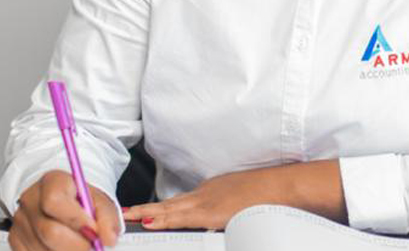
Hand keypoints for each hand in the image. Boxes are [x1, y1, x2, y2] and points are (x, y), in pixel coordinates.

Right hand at [8, 170, 120, 249]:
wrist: (61, 199)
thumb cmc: (79, 198)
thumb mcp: (98, 198)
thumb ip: (107, 216)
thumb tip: (109, 238)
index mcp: (52, 182)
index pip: (55, 202)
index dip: (76, 221)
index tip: (94, 232)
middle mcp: (31, 200)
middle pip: (49, 231)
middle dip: (77, 245)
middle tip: (93, 246)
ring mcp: (20, 222)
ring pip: (43, 249)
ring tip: (80, 244)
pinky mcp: (16, 240)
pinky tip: (64, 248)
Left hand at [122, 166, 285, 230]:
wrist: (282, 186)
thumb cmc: (268, 193)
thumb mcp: (240, 198)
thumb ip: (223, 208)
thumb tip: (217, 219)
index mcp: (211, 191)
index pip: (178, 202)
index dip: (159, 208)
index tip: (143, 212)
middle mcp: (205, 194)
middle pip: (169, 203)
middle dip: (146, 209)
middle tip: (125, 212)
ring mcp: (208, 202)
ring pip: (171, 209)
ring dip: (148, 213)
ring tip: (128, 217)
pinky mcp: (213, 212)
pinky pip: (184, 218)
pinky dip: (166, 219)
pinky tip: (152, 221)